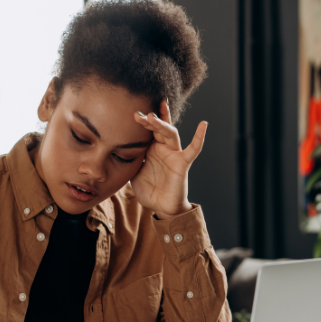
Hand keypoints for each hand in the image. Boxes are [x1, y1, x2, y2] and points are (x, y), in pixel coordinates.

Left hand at [131, 100, 206, 218]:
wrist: (161, 207)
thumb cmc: (149, 190)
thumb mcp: (133, 173)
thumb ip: (129, 160)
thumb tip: (117, 148)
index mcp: (151, 149)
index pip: (148, 131)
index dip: (142, 122)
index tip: (132, 114)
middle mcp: (163, 148)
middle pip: (158, 128)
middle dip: (149, 120)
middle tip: (137, 114)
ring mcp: (174, 154)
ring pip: (171, 134)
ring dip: (162, 124)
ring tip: (151, 117)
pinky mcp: (183, 163)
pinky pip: (193, 149)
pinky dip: (199, 137)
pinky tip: (203, 124)